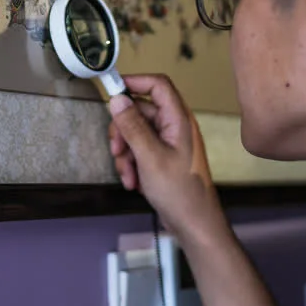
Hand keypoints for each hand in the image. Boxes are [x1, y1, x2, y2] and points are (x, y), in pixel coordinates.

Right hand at [108, 75, 225, 243]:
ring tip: (128, 174)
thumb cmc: (179, 191)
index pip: (157, 85)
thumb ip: (133, 126)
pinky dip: (132, 163)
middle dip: (123, 131)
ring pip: (135, 133)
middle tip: (117, 150)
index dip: (135, 82)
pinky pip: (139, 150)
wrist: (194, 223)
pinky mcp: (162, 157)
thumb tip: (117, 99)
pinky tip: (133, 182)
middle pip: (140, 111)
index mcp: (178, 119)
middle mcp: (174, 126)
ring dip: (125, 152)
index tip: (111, 91)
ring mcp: (168, 142)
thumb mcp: (150, 157)